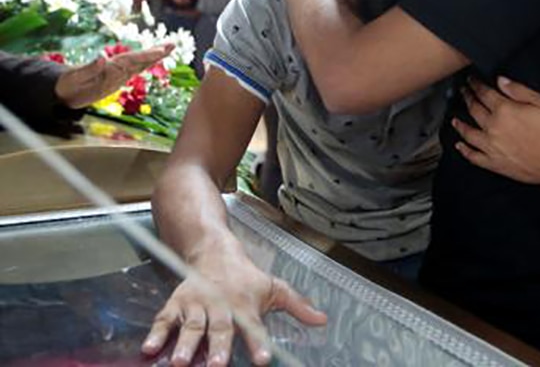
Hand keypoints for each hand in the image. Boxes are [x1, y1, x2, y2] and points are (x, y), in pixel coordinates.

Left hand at [54, 44, 172, 108]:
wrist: (61, 90)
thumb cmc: (68, 84)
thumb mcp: (77, 77)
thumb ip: (90, 67)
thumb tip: (102, 57)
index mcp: (110, 66)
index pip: (132, 59)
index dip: (147, 55)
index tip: (161, 50)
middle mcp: (116, 67)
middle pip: (140, 58)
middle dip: (156, 52)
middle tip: (172, 45)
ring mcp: (117, 72)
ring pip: (140, 63)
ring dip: (154, 57)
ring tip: (168, 49)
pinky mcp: (116, 79)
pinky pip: (135, 71)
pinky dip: (146, 65)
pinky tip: (153, 62)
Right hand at [142, 246, 326, 366]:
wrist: (214, 252)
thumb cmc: (247, 278)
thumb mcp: (275, 288)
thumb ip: (297, 306)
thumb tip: (322, 321)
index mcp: (246, 305)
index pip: (254, 328)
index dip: (258, 344)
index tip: (263, 360)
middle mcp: (221, 306)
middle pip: (220, 329)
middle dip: (217, 349)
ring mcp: (197, 305)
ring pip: (192, 326)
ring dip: (185, 345)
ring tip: (178, 364)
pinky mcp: (176, 304)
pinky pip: (164, 320)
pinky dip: (156, 334)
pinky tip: (149, 350)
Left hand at [452, 77, 539, 186]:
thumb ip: (519, 90)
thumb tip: (501, 80)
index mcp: (505, 110)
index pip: (484, 93)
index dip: (476, 85)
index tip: (471, 80)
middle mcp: (493, 128)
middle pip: (474, 110)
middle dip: (468, 98)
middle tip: (464, 93)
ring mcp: (492, 147)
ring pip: (468, 133)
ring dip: (460, 125)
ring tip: (455, 120)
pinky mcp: (495, 163)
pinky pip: (474, 156)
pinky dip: (464, 151)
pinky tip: (460, 146)